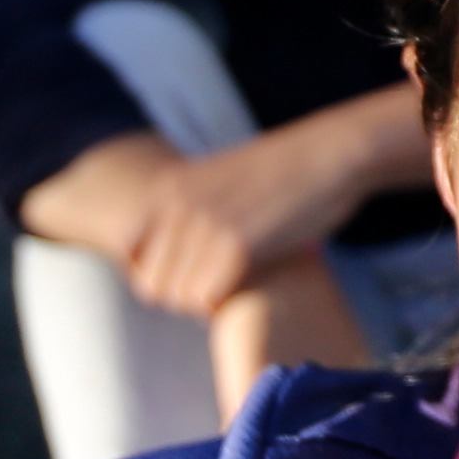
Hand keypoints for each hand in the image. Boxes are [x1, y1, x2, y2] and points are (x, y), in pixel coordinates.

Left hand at [113, 122, 361, 321]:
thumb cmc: (278, 176)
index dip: (158, 275)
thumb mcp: (214, 181)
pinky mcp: (236, 244)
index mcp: (166, 189)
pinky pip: (208, 298)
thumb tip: (159, 260)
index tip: (190, 273)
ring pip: (179, 297)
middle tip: (215, 285)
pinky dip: (225, 302)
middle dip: (181, 294)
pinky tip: (248, 283)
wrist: (328, 156)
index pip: (130, 257)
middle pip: (151, 285)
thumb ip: (183, 212)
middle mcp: (175, 205)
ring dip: (205, 301)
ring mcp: (204, 224)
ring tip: (234, 282)